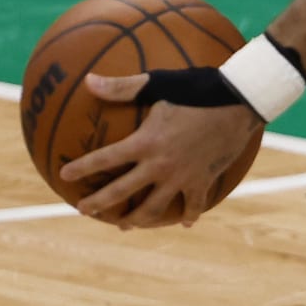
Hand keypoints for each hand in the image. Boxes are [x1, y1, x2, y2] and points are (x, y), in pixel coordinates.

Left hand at [62, 72, 260, 227]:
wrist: (240, 104)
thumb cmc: (199, 89)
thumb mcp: (159, 84)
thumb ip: (122, 87)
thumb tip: (88, 80)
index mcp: (145, 142)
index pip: (105, 159)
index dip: (82, 168)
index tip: (64, 176)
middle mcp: (160, 165)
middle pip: (123, 192)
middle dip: (99, 203)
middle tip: (83, 210)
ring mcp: (182, 176)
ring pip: (154, 207)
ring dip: (137, 218)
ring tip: (126, 225)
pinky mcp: (203, 180)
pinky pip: (194, 204)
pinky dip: (189, 214)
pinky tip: (184, 222)